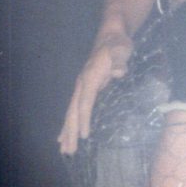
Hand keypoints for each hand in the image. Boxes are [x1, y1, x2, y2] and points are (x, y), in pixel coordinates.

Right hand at [58, 32, 132, 154]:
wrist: (111, 34)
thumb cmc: (118, 44)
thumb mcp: (121, 49)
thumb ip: (120, 60)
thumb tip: (119, 72)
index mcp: (89, 78)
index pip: (85, 102)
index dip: (84, 119)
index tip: (84, 137)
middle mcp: (82, 84)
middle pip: (74, 111)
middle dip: (70, 131)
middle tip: (68, 152)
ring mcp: (82, 86)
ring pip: (71, 112)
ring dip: (67, 131)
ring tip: (64, 149)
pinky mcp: (85, 88)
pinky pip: (75, 109)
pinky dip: (70, 123)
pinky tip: (66, 135)